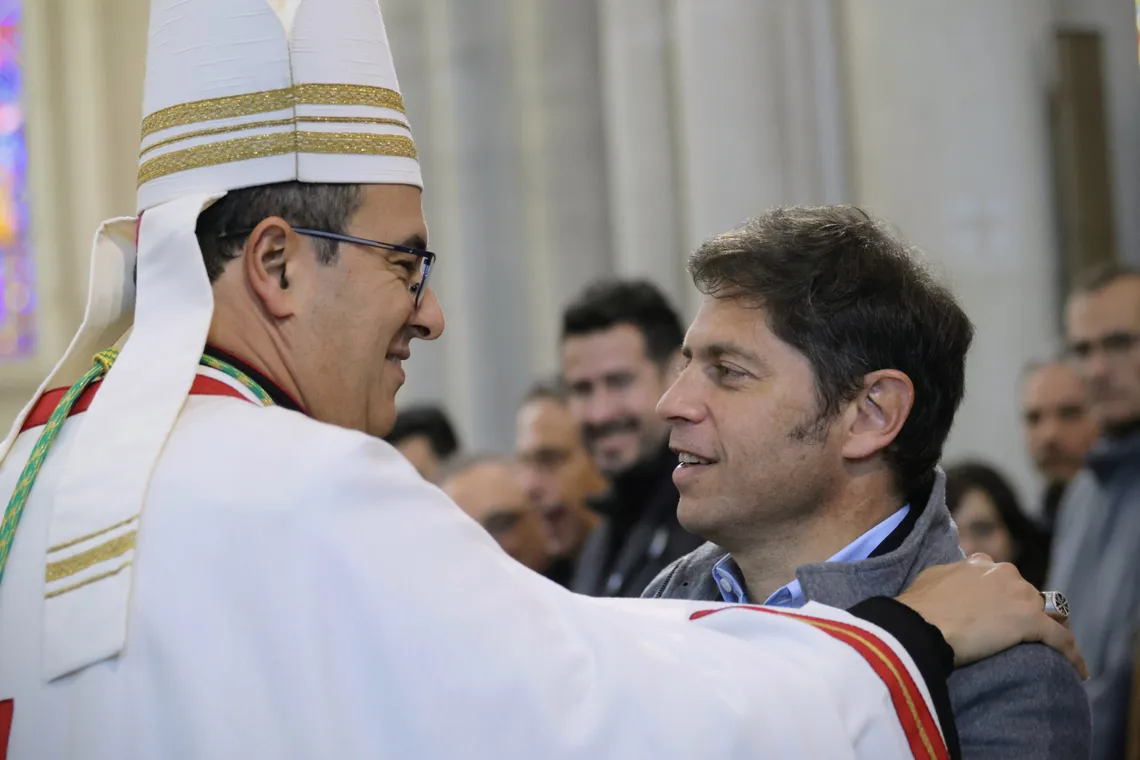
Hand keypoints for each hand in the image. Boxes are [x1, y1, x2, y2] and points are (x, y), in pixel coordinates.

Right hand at [895, 553, 1087, 677]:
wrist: (920, 623)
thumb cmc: (918, 606)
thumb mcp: (932, 579)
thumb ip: (950, 577)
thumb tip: (951, 583)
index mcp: (981, 564)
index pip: (1004, 577)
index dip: (1005, 595)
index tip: (1003, 609)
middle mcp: (1004, 573)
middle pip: (1029, 594)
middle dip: (1027, 611)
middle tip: (1020, 636)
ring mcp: (1020, 596)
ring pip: (1050, 613)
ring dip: (1049, 629)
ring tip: (1052, 651)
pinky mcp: (1031, 622)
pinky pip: (1061, 639)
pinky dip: (1072, 654)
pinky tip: (1078, 670)